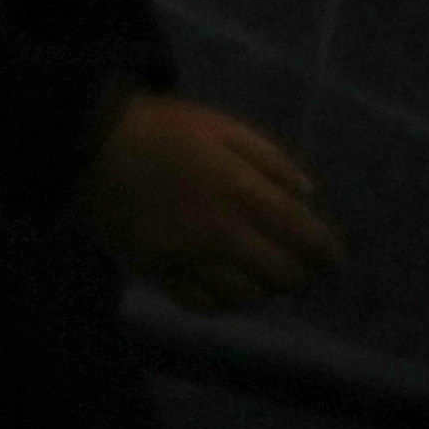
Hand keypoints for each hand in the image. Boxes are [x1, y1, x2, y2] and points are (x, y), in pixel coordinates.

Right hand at [77, 91, 338, 311]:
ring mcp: (187, 255)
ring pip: (246, 294)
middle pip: (280, 272)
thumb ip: (272, 160)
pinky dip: (225, 300)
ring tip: (268, 276)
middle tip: (304, 265)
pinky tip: (229, 287)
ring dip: (266, 288)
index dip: (327, 250)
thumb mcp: (223, 126)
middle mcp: (219, 231)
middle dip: (301, 272)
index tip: (334, 255)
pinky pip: (202, 301)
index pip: (302, 234)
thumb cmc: (165, 128)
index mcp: (239, 191)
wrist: (93, 141)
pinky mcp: (158, 268)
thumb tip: (310, 197)